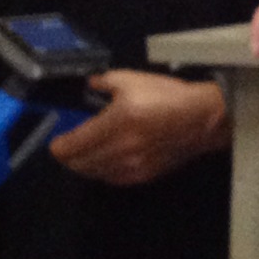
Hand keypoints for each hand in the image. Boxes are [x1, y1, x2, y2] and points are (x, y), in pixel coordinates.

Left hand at [48, 70, 229, 187]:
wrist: (202, 119)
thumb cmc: (168, 96)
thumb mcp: (133, 79)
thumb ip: (105, 82)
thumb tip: (90, 84)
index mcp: (115, 123)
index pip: (73, 146)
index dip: (59, 146)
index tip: (56, 142)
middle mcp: (119, 149)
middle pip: (80, 164)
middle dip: (68, 158)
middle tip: (66, 148)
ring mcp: (131, 166)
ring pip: (95, 174)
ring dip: (84, 166)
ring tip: (82, 155)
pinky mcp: (143, 175)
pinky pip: (112, 179)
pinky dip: (102, 172)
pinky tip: (105, 162)